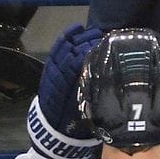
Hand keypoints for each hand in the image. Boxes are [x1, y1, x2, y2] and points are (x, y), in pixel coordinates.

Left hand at [27, 23, 103, 158]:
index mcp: (68, 89)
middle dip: (88, 43)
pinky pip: (56, 50)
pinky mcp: (49, 69)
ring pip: (65, 48)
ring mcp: (52, 71)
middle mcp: (58, 77)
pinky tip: (76, 28)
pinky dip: (65, 37)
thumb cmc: (74, 124)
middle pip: (72, 53)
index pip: (77, 64)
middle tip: (105, 38)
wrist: (51, 130)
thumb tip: (111, 79)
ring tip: (95, 32)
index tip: (105, 47)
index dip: (90, 53)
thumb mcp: (87, 113)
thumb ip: (95, 95)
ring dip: (79, 38)